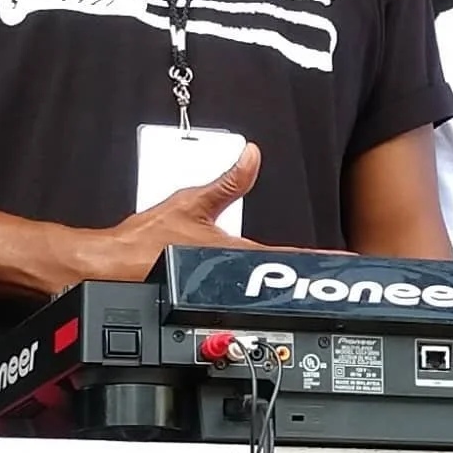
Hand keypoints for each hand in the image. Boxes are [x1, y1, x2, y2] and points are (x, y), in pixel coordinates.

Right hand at [83, 144, 349, 281]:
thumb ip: (227, 182)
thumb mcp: (191, 202)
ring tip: (316, 280)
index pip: (286, 253)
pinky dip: (255, 290)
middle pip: (280, 278)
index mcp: (231, 252)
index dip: (319, 257)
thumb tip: (251, 156)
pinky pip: (236, 293)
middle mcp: (228, 275)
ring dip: (286, 285)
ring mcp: (217, 290)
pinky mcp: (201, 297)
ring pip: (260, 288)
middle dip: (310, 276)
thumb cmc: (140, 241)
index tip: (347, 259)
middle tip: (342, 271)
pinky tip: (266, 289)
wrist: (105, 269)